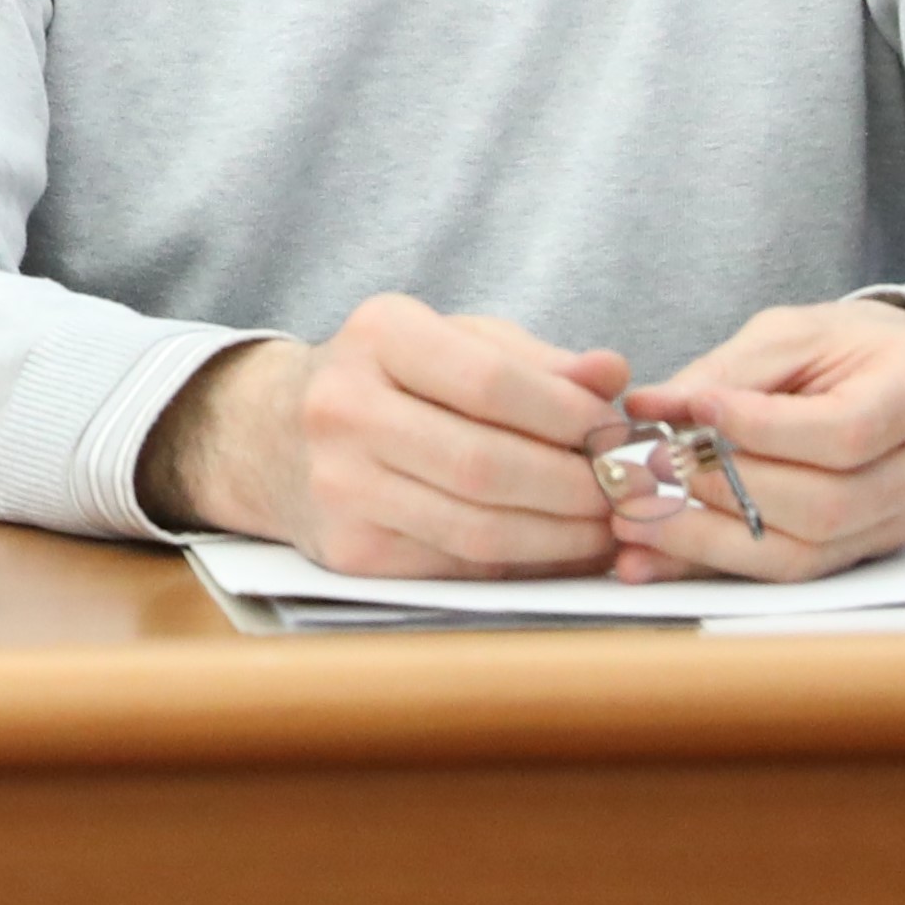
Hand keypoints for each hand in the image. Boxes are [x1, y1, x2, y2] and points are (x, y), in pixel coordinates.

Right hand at [140, 294, 637, 577]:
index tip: (621, 433)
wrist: (272, 435)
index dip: (569, 416)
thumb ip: (536, 360)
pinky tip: (563, 548)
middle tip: (631, 492)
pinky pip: (460, 567)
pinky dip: (527, 564)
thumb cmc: (389, 380)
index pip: (489, 381)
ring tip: (610, 525)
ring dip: (565, 537)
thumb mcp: (453, 342)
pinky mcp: (349, 550)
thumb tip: (615, 377)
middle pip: (487, 465)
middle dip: (579, 487)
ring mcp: (339, 486)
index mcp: (377, 337)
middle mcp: (343, 409)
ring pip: (479, 529)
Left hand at [607, 299, 904, 584]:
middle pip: (825, 506)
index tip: (693, 409)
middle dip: (722, 491)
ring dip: (708, 540)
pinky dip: (717, 564)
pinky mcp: (867, 552)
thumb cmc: (851, 348)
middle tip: (646, 469)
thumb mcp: (794, 335)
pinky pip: (791, 572)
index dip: (762, 428)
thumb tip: (648, 408)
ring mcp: (901, 521)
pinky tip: (655, 555)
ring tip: (633, 518)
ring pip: (806, 555)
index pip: (845, 431)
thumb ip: (725, 371)